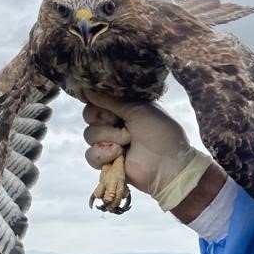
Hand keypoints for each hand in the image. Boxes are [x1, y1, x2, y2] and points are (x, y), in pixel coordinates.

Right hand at [82, 91, 212, 211]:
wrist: (168, 165)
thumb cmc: (160, 133)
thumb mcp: (139, 109)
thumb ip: (112, 99)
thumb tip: (85, 89)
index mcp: (124, 108)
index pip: (97, 100)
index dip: (99, 102)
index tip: (110, 107)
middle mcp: (114, 123)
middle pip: (89, 115)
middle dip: (104, 120)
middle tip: (120, 123)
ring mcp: (109, 143)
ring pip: (89, 134)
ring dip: (110, 137)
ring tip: (128, 142)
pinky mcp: (106, 161)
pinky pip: (90, 155)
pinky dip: (103, 154)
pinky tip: (119, 155)